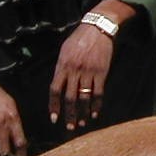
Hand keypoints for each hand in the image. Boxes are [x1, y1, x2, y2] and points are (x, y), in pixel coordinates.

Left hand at [48, 0, 131, 130]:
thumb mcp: (64, 50)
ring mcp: (88, 72)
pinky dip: (96, 105)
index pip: (55, 90)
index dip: (54, 105)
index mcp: (62, 66)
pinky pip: (98, 93)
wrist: (98, 27)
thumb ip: (61, 67)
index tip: (54, 118)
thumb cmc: (79, 38)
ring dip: (82, 113)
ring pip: (84, 98)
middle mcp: (74, 71)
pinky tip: (94, 114)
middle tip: (69, 127)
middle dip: (69, 114)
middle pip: (69, 98)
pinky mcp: (101, 72)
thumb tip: (58, 84)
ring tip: (81, 123)